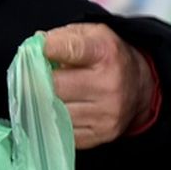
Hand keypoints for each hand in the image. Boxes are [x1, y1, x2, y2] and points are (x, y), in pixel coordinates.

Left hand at [42, 23, 153, 148]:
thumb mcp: (92, 35)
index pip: (70, 49)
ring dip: (43, 103)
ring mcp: (105, 113)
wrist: (139, 88)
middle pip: (55, 86)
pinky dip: (54, 121)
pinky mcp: (100, 134)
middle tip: (31, 78)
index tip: (34, 51)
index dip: (47, 49)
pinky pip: (62, 131)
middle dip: (37, 81)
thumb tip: (35, 45)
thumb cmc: (108, 58)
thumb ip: (62, 37)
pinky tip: (56, 111)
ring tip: (44, 94)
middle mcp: (108, 84)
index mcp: (105, 53)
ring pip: (55, 111)